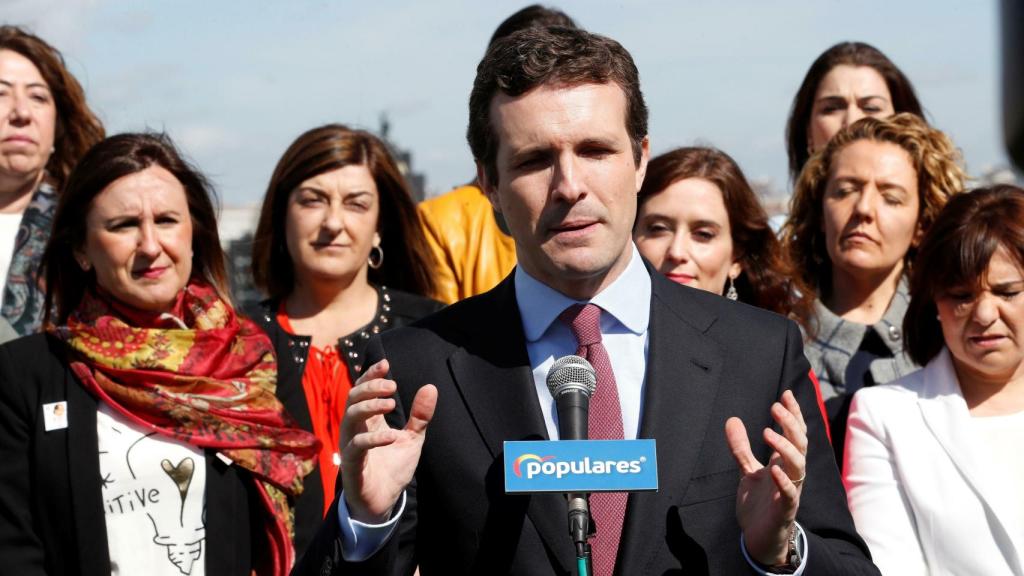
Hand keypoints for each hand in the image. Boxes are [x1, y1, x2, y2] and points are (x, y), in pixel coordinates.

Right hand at [340, 359, 436, 522]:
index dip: (371, 376)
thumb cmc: (393, 468)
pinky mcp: (352, 464)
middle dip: (370, 387)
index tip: (386, 364)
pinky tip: (391, 436)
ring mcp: (351, 445)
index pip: (363, 390)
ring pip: (349, 417)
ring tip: (390, 404)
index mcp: (369, 420)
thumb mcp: (412, 438)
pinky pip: (356, 446)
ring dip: (369, 406)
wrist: (384, 502)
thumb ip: (420, 416)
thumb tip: (431, 387)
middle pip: (353, 398)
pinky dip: (373, 439)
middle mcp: (356, 429)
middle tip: (392, 386)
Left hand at [725, 390, 806, 565]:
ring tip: (767, 432)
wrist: (759, 538)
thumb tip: (731, 419)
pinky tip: (774, 470)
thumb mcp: (747, 470)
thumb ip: (740, 448)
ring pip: (798, 465)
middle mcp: (791, 473)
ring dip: (785, 447)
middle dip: (790, 423)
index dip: (792, 414)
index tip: (785, 394)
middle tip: (776, 406)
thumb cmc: (758, 503)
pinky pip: (789, 494)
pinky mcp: (784, 509)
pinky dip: (784, 481)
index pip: (794, 434)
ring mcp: (790, 490)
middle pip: (799, 443)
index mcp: (783, 463)